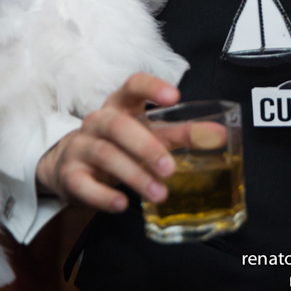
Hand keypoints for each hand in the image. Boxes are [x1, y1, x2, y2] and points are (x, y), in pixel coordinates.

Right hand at [35, 72, 179, 212]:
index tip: (175, 96)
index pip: (133, 86)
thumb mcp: (149, 134)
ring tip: (159, 193)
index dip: (152, 87)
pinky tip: (122, 204)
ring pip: (106, 155)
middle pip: (119, 127)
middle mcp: (98, 121)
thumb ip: (182, 133)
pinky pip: (84, 184)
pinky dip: (103, 195)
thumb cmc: (120, 144)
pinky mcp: (70, 174)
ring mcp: (81, 147)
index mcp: (120, 105)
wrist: (71, 165)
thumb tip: (220, 135)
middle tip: (170, 169)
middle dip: (146, 147)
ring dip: (134, 175)